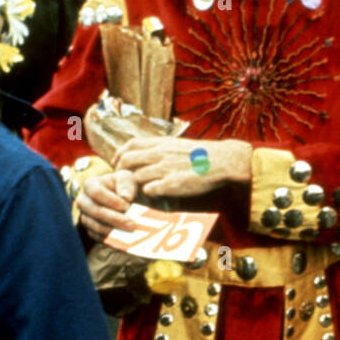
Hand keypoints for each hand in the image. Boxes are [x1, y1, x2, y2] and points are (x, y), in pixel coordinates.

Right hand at [77, 170, 138, 242]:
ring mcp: (85, 217)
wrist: (124, 201)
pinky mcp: (91, 231)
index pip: (96, 193)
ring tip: (131, 232)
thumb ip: (126, 183)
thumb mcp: (127, 179)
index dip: (112, 200)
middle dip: (115, 219)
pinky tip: (126, 240)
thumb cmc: (124, 187)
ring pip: (96, 227)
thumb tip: (126, 196)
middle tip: (133, 225)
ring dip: (115, 231)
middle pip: (95, 211)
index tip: (127, 206)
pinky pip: (98, 238)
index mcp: (90, 185)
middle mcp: (83, 201)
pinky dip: (112, 239)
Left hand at [112, 136, 251, 197]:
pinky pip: (149, 190)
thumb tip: (148, 152)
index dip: (119, 155)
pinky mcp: (172, 184)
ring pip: (135, 177)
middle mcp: (159, 154)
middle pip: (127, 161)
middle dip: (120, 173)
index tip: (117, 164)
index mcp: (161, 143)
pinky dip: (147, 194)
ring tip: (136, 193)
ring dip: (133, 186)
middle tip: (122, 182)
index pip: (130, 145)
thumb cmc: (202, 155)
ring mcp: (165, 169)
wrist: (222, 161)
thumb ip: (162, 148)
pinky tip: (152, 196)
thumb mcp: (178, 144)